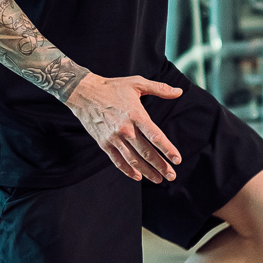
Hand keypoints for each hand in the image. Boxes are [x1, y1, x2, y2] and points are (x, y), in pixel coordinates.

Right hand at [66, 73, 182, 182]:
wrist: (83, 93)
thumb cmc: (112, 87)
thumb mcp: (137, 83)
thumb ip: (160, 89)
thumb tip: (179, 92)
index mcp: (136, 115)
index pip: (155, 136)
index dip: (167, 149)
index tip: (177, 159)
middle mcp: (125, 129)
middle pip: (146, 152)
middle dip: (161, 166)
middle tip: (172, 175)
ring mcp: (114, 138)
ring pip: (133, 160)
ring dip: (147, 172)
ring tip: (159, 179)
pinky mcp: (104, 144)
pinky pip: (117, 161)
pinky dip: (128, 170)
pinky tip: (138, 176)